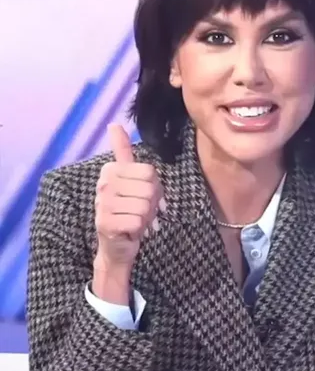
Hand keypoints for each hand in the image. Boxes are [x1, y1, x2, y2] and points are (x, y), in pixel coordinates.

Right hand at [94, 124, 164, 268]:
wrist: (116, 246)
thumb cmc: (126, 210)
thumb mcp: (127, 180)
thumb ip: (122, 152)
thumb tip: (114, 124)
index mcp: (110, 170)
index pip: (150, 173)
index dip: (154, 188)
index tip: (142, 196)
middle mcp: (104, 184)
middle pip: (149, 189)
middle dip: (151, 204)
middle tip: (139, 212)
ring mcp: (103, 204)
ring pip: (145, 206)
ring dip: (146, 218)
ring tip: (134, 221)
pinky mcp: (106, 223)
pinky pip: (138, 222)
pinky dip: (140, 230)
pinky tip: (130, 231)